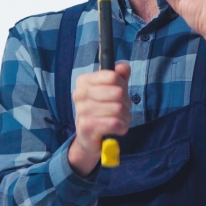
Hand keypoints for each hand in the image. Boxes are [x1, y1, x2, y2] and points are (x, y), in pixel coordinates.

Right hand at [68, 62, 130, 176]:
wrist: (89, 138)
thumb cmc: (103, 111)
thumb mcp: (113, 90)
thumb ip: (120, 76)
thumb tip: (124, 66)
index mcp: (84, 81)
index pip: (113, 76)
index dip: (122, 86)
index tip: (119, 94)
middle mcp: (79, 94)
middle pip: (118, 92)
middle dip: (126, 103)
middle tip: (121, 110)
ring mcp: (82, 110)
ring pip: (118, 108)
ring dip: (125, 117)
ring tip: (119, 120)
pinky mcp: (87, 127)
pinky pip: (115, 123)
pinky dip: (122, 127)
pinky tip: (117, 129)